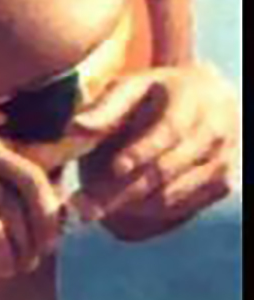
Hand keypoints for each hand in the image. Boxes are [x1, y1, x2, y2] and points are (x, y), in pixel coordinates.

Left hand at [66, 63, 238, 238]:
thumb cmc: (161, 93)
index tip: (115, 167)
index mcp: (192, 98)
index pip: (169, 129)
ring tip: (93, 207)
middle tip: (83, 207)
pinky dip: (148, 211)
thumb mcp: (134, 88)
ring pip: (171, 195)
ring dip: (129, 205)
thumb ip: (106, 108)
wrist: (210, 99)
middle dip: (122, 191)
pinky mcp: (223, 184)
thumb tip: (75, 128)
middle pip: (166, 169)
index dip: (142, 150)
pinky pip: (180, 208)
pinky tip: (123, 206)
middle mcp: (214, 130)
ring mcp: (222, 160)